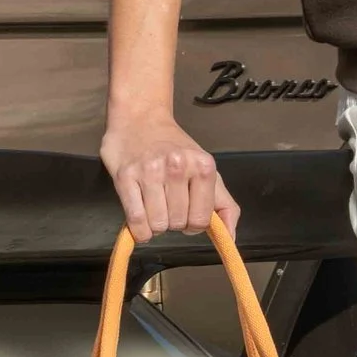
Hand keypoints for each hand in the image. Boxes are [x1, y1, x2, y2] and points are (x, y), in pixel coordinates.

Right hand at [101, 108, 240, 241]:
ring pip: (157, 225)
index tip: (186, 213)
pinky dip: (139, 230)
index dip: (193, 225)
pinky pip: (136, 221)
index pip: (201, 220)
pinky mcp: (125, 177)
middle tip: (168, 205)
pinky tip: (141, 220)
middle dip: (173, 222)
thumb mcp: (207, 169)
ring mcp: (150, 171)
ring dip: (155, 225)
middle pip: (178, 223)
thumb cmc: (175, 148)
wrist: (140, 119)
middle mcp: (177, 166)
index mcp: (203, 166)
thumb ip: (224, 204)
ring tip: (154, 206)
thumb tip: (231, 238)